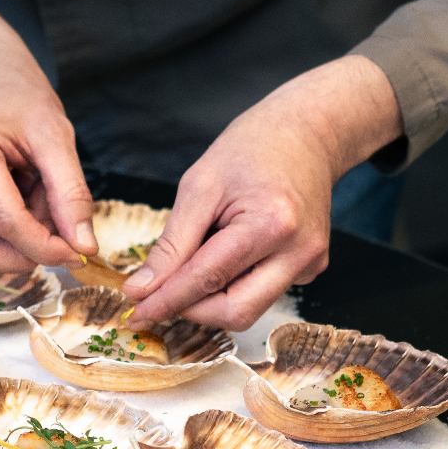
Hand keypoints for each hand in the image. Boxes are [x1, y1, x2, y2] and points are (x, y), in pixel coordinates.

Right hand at [0, 0, 95, 271]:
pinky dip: (3, 230)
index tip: (78, 252)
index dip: (45, 248)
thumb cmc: (18, 92)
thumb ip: (71, 193)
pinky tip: (22, 198)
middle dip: (20, 255)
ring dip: (12, 243)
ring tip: (37, 203)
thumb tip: (83, 246)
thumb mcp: (56, 135)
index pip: (5, 223)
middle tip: (54, 232)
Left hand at [121, 56, 402, 330]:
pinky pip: (262, 293)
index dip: (167, 302)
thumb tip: (142, 289)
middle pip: (236, 313)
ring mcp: (310, 263)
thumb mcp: (198, 187)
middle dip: (192, 310)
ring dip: (212, 298)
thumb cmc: (250, 149)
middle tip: (160, 294)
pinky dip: (234, 284)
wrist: (305, 134)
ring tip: (200, 257)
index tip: (136, 314)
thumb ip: (171, 245)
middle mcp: (299, 251)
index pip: (207, 281)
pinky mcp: (311, 267)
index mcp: (270, 224)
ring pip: (249, 310)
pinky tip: (230, 251)